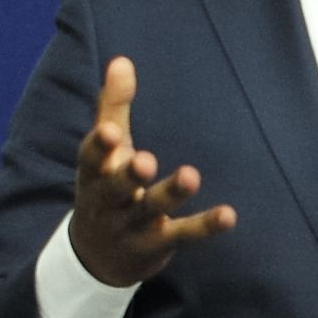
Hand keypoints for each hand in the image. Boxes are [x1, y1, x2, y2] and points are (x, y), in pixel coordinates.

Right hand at [69, 54, 236, 288]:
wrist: (98, 257)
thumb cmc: (105, 187)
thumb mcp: (105, 150)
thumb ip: (112, 106)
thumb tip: (121, 60)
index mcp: (92, 174)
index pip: (89, 159)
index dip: (98, 146)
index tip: (109, 130)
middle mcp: (107, 202)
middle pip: (116, 188)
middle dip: (129, 175)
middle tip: (144, 160)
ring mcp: (131, 226)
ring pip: (151, 209)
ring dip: (170, 194)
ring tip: (190, 175)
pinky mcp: (157, 244)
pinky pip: (182, 234)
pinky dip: (205, 226)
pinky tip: (229, 214)